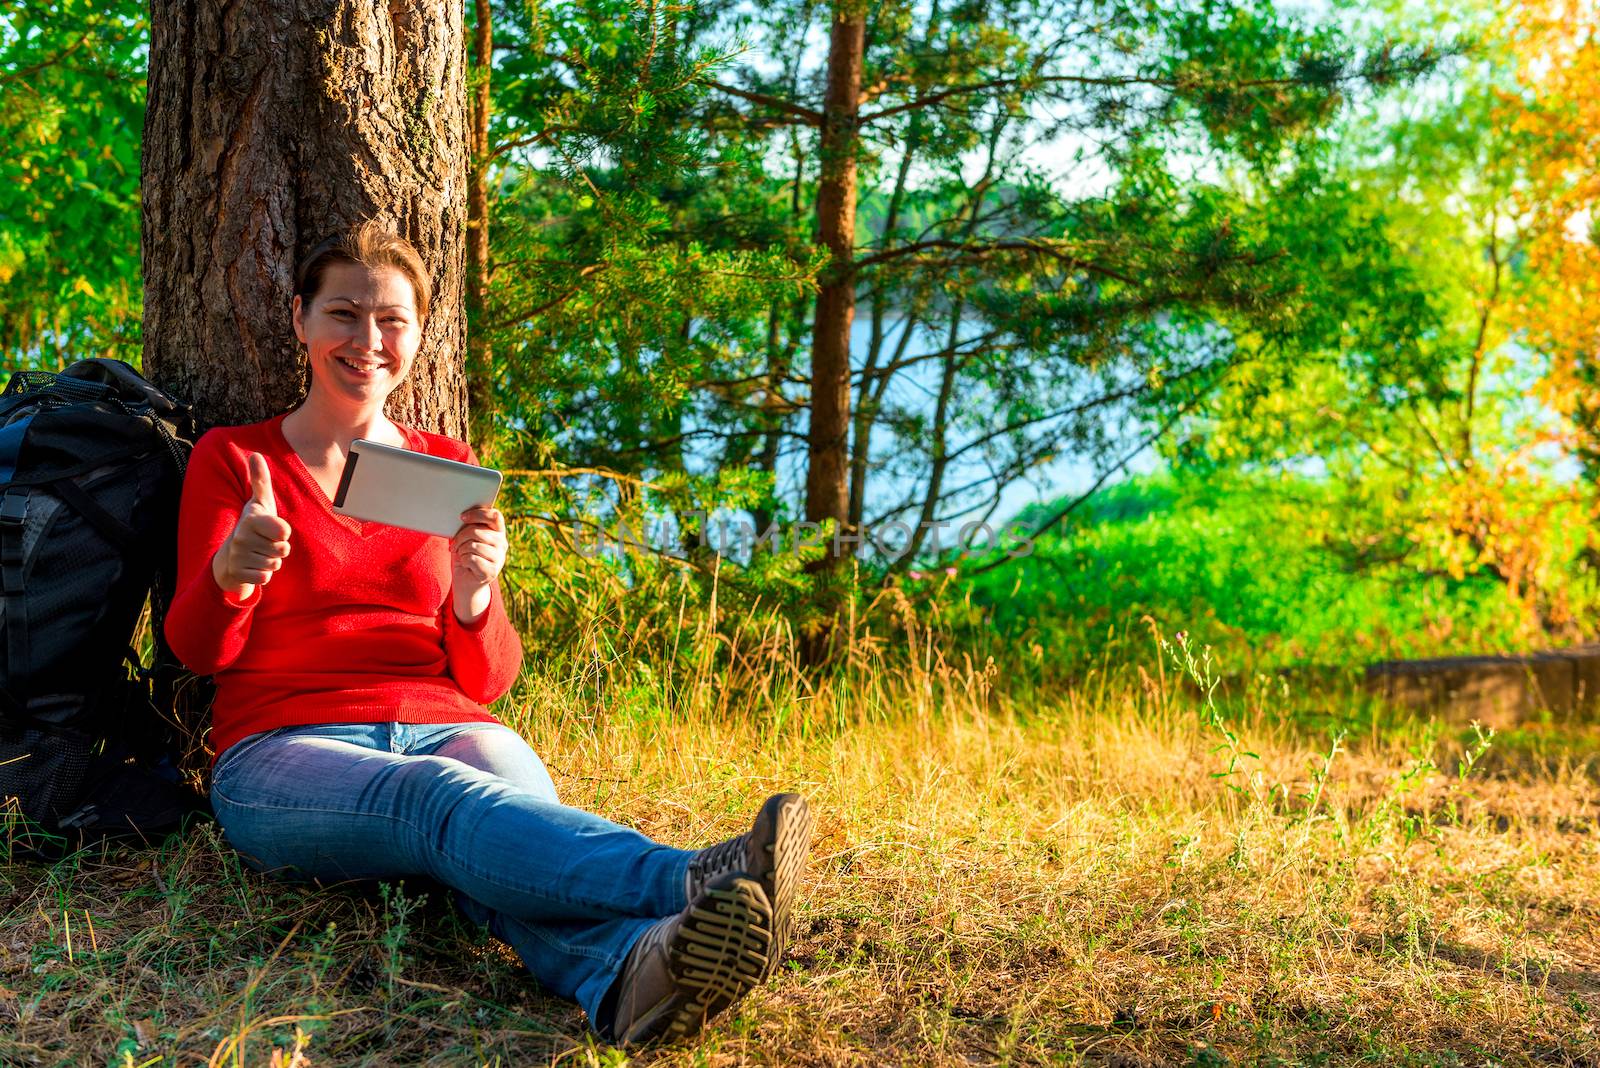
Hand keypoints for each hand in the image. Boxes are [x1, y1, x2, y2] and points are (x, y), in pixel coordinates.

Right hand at [212, 452, 292, 596]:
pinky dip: (264, 574)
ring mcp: (239, 557)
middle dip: (279, 548)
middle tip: (265, 542)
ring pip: (275, 564)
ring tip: (259, 553)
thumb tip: (255, 455)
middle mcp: (242, 537)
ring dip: (272, 561)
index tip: (274, 529)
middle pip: (282, 549)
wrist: (229, 555)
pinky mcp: (239, 574)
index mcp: (251, 519)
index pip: (284, 531)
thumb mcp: (260, 503)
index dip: (284, 533)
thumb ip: (261, 480)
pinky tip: (253, 566)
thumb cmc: (253, 525)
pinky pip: (265, 577)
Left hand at [450, 505, 506, 623]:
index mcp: (499, 533)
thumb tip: (462, 517)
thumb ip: (470, 527)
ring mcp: (499, 559)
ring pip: (473, 545)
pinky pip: (471, 558)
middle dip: (460, 537)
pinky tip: (466, 565)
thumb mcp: (468, 539)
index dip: (478, 513)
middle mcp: (502, 544)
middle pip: (477, 531)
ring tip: (462, 556)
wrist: (467, 583)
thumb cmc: (466, 556)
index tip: (462, 517)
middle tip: (455, 545)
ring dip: (461, 551)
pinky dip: (463, 561)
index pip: (495, 516)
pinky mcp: (492, 572)